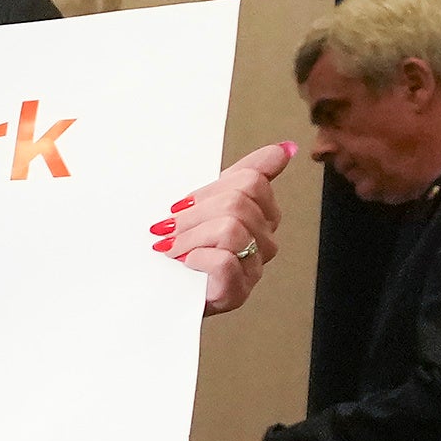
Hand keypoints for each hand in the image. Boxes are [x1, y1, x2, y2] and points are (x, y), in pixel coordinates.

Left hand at [154, 140, 293, 316]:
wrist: (155, 291)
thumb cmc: (180, 245)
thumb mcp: (206, 202)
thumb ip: (245, 173)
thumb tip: (284, 149)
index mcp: (261, 214)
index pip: (251, 181)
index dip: (209, 190)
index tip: (181, 206)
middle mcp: (264, 240)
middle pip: (237, 203)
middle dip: (193, 214)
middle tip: (168, 229)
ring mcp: (253, 268)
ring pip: (230, 229)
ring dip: (189, 237)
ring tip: (171, 248)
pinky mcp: (237, 292)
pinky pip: (223, 260)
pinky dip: (195, 258)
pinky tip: (184, 265)